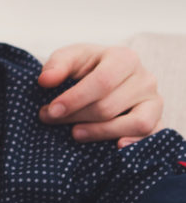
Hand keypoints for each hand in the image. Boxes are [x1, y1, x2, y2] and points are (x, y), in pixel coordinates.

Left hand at [37, 43, 161, 147]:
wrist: (107, 74)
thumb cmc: (87, 66)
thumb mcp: (70, 57)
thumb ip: (56, 65)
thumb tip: (45, 80)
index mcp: (124, 58)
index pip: (102, 82)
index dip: (75, 99)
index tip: (51, 110)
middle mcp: (145, 79)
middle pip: (110, 106)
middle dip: (76, 116)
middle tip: (50, 119)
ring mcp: (154, 101)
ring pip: (134, 123)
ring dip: (100, 132)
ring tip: (74, 133)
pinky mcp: (157, 120)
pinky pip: (152, 135)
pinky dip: (135, 143)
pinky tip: (114, 146)